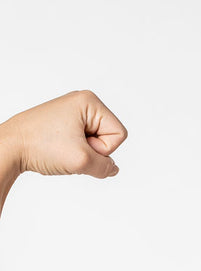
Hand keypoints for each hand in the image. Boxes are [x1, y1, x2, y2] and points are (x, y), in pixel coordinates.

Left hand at [2, 90, 126, 178]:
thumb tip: (112, 168)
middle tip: (69, 148)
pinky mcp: (65, 124)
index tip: (79, 146)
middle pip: (109, 138)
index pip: (119, 134)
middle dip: (93, 151)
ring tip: (62, 149)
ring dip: (84, 154)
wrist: (10, 147)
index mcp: (89, 101)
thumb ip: (106, 167)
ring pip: (97, 143)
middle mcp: (83, 103)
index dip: (103, 149)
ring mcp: (73, 113)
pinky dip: (76, 152)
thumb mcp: (83, 161)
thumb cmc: (40, 146)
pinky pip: (85, 143)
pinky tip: (60, 150)